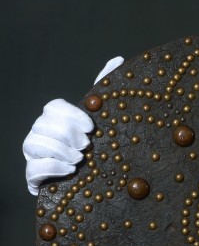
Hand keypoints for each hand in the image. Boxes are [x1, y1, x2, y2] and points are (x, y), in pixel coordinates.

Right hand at [23, 56, 122, 194]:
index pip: (53, 107)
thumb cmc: (104, 149)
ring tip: (80, 160)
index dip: (72, 115)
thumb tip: (119, 60)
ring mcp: (35, 156)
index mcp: (58, 120)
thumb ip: (107, 90)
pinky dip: (53, 168)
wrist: (103, 185)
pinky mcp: (34, 178)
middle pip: (42, 123)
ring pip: (33, 144)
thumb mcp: (108, 119)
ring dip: (61, 151)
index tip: (92, 127)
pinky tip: (70, 171)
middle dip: (66, 134)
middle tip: (87, 146)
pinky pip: (32, 169)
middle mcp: (42, 134)